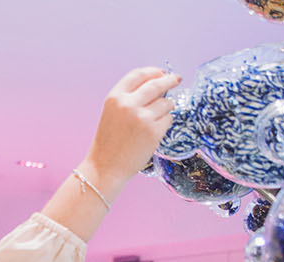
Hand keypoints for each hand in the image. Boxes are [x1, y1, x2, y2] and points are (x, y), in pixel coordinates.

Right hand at [79, 67, 181, 198]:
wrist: (106, 167)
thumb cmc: (110, 142)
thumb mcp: (112, 113)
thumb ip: (130, 98)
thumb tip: (158, 85)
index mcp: (115, 97)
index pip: (138, 75)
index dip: (153, 72)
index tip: (162, 73)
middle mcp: (128, 104)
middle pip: (156, 84)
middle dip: (170, 80)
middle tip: (177, 79)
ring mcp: (142, 118)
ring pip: (166, 103)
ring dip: (167, 107)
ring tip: (158, 117)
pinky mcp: (153, 132)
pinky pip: (168, 119)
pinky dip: (166, 123)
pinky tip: (156, 130)